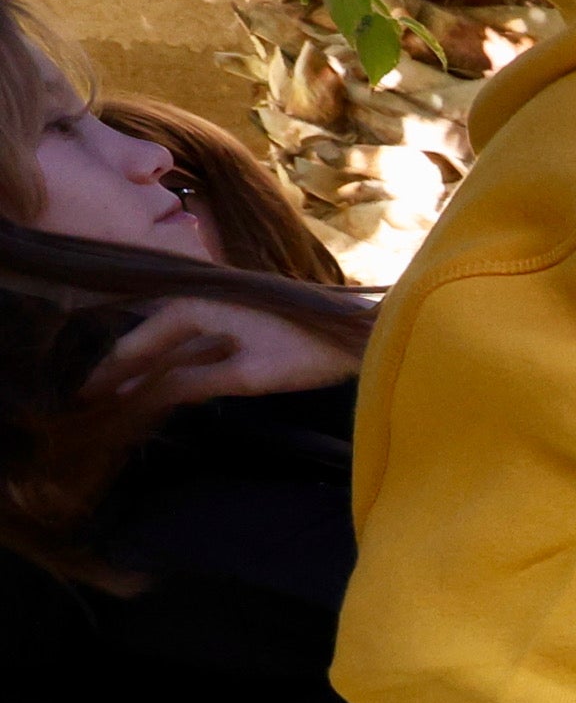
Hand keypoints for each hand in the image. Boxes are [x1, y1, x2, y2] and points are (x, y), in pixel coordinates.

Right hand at [81, 296, 360, 409]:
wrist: (364, 332)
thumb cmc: (309, 350)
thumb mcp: (246, 374)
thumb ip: (192, 381)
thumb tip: (142, 396)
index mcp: (196, 304)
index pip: (140, 344)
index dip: (112, 373)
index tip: (84, 397)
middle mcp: (203, 299)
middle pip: (154, 342)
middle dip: (125, 374)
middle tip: (92, 403)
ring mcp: (224, 310)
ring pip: (176, 346)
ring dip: (151, 373)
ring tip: (121, 401)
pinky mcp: (243, 324)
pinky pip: (200, 347)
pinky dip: (182, 368)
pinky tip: (166, 389)